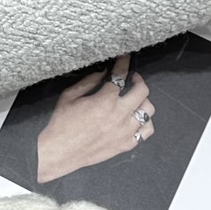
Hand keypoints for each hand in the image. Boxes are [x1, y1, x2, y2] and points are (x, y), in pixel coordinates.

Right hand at [36, 54, 154, 182]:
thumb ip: (88, 82)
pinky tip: (136, 118)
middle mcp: (120, 114)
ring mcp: (126, 131)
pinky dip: (145, 122)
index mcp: (105, 100)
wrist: (62, 151)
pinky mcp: (128, 144)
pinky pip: (147, 130)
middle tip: (132, 79)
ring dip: (143, 101)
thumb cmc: (62, 123)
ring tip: (134, 100)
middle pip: (142, 91)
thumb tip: (104, 72)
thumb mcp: (69, 97)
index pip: (121, 76)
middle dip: (139, 81)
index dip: (124, 63)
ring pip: (149, 110)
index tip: (126, 57)